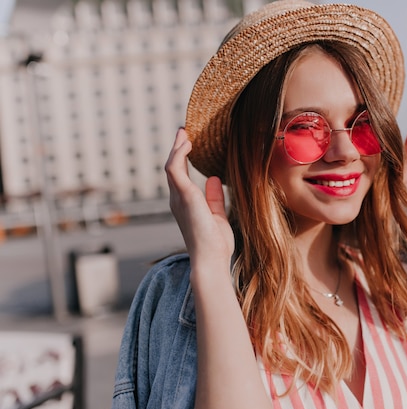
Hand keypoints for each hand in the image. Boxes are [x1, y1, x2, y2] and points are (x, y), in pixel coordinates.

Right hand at [165, 128, 233, 268]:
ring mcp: (178, 198)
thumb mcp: (217, 215)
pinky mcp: (184, 196)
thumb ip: (214, 197)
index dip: (183, 158)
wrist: (211, 259)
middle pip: (173, 167)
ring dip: (177, 148)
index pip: (180, 176)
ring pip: (171, 165)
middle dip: (177, 148)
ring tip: (185, 133)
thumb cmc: (215, 243)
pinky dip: (179, 154)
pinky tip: (187, 143)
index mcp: (185, 204)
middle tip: (183, 131)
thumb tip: (214, 178)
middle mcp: (177, 200)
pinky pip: (175, 169)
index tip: (189, 143)